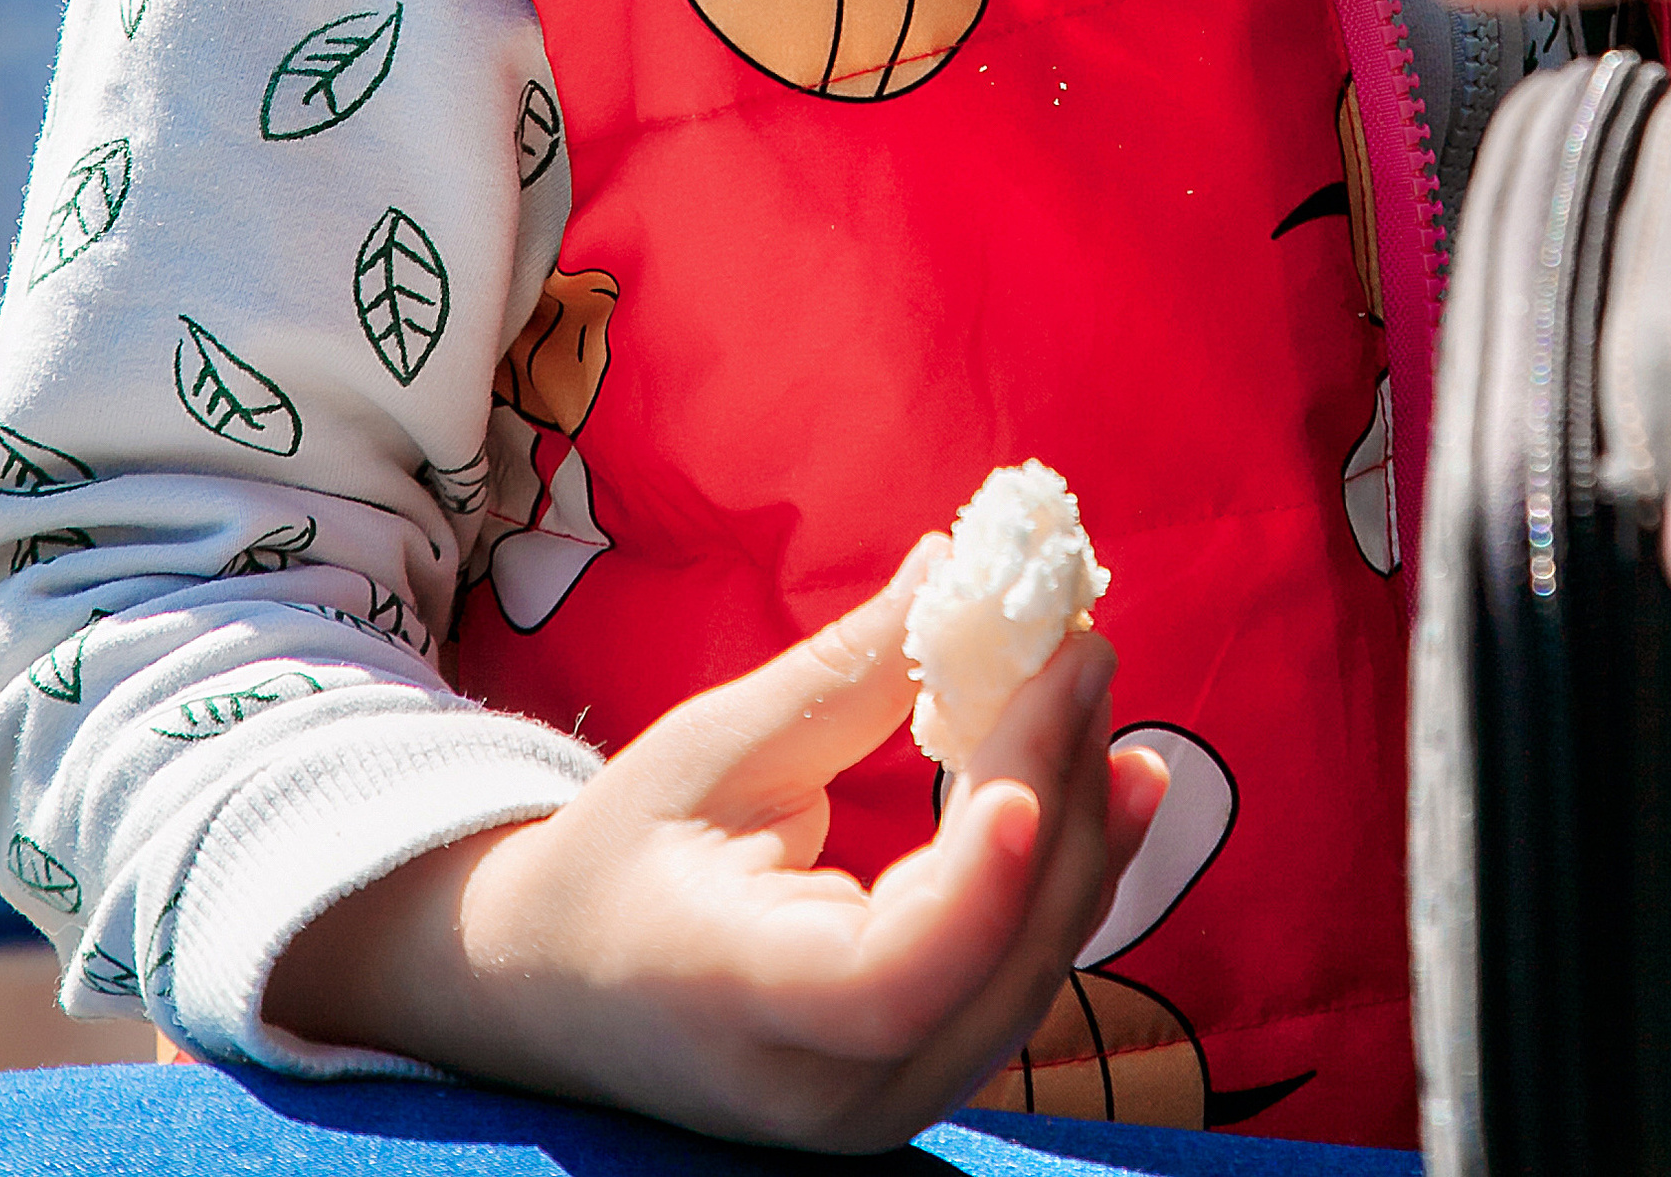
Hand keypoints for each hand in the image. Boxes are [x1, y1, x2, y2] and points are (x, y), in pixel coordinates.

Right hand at [266, 545, 1165, 1147]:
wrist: (563, 990)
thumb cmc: (623, 856)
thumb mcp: (706, 750)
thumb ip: (842, 675)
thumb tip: (956, 563)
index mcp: (732, 999)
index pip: (886, 981)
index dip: (979, 881)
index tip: (1034, 744)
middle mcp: (822, 1088)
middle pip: (988, 963)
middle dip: (1055, 791)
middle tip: (1082, 648)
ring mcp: (879, 1108)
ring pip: (1026, 973)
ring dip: (1082, 825)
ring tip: (1097, 691)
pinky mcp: (919, 1081)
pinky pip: (1018, 977)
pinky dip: (1066, 871)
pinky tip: (1108, 777)